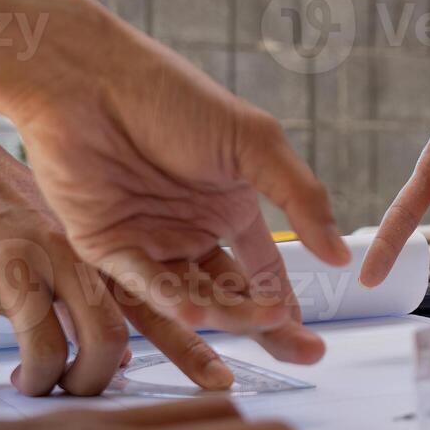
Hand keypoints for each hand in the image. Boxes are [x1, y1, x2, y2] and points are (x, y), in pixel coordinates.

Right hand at [0, 90, 225, 394]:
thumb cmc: (10, 203)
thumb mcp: (69, 238)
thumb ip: (100, 292)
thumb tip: (123, 361)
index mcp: (99, 251)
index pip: (162, 306)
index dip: (193, 349)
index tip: (220, 383)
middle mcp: (67, 258)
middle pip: (108, 338)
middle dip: (94, 380)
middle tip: (77, 391)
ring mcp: (15, 266)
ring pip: (46, 349)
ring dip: (38, 380)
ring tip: (27, 384)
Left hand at [11, 24, 350, 377]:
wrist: (90, 77)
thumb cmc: (173, 97)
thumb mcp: (254, 143)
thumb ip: (301, 198)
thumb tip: (340, 256)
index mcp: (228, 206)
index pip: (264, 271)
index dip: (287, 307)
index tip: (312, 343)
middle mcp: (189, 231)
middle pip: (232, 295)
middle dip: (266, 326)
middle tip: (301, 352)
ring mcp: (148, 242)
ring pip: (191, 295)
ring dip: (222, 313)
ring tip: (254, 322)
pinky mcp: (105, 246)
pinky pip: (142, 282)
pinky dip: (168, 298)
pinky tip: (195, 310)